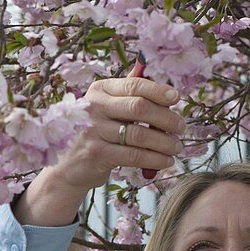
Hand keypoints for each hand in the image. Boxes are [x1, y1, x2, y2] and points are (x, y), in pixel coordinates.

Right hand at [46, 76, 186, 193]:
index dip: (158, 91)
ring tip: (176, 147)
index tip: (176, 98)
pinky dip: (155, 159)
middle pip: (139, 108)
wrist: (68, 165)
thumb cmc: (96, 132)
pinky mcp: (97, 154)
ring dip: (165, 142)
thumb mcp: (106, 108)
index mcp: (99, 90)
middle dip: (166, 118)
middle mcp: (93, 107)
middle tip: (181, 127)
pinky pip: (134, 156)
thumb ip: (129, 96)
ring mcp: (93, 131)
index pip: (134, 85)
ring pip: (140, 135)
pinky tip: (166, 161)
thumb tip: (167, 88)